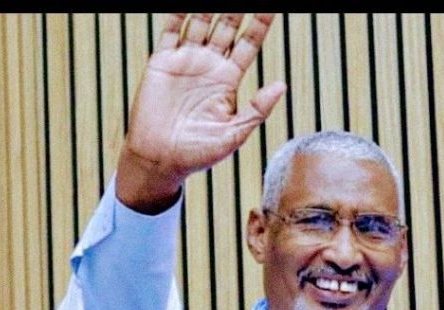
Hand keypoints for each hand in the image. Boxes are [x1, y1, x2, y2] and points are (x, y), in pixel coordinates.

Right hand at [118, 13, 285, 212]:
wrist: (161, 160)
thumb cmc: (198, 154)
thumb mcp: (234, 134)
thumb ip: (257, 109)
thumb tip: (282, 85)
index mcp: (228, 80)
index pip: (249, 43)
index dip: (260, 23)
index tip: (272, 7)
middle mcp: (209, 66)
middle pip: (227, 26)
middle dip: (238, 9)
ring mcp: (185, 61)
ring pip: (200, 22)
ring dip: (209, 6)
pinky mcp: (162, 63)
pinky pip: (170, 31)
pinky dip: (177, 13)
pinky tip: (187, 2)